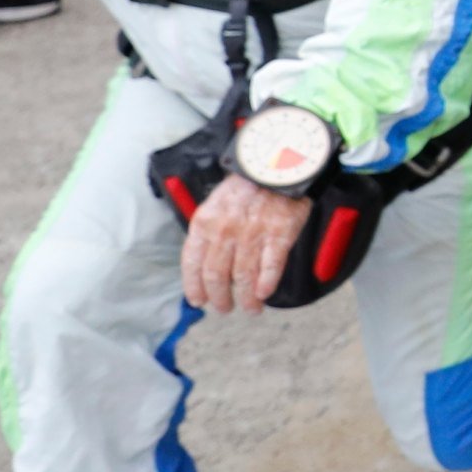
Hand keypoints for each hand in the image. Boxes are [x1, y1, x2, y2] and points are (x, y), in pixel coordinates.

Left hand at [181, 174, 311, 314]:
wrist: (278, 163)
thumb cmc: (248, 185)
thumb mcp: (216, 204)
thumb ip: (210, 232)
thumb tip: (207, 263)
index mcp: (205, 223)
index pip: (192, 264)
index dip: (194, 287)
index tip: (199, 301)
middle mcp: (225, 231)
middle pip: (217, 276)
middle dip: (220, 298)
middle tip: (225, 308)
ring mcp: (253, 234)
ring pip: (243, 276)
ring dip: (246, 299)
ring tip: (251, 308)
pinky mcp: (279, 234)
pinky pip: (271, 266)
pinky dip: (266, 284)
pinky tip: (264, 294)